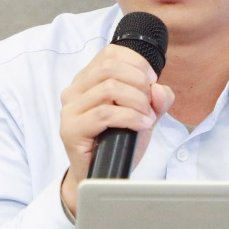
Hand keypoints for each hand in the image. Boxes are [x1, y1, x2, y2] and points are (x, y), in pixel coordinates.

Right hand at [59, 43, 173, 214]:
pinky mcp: (71, 129)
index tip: (152, 81)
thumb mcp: (146, 114)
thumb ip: (157, 99)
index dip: (137, 63)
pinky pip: (104, 113)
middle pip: (110, 68)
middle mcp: (75, 90)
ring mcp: (70, 109)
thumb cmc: (120, 142)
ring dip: (136, 101)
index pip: (111, 54)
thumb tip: (158, 89)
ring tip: (146, 116)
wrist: (104, 174)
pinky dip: (130, 117)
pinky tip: (142, 125)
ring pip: (109, 88)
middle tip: (150, 102)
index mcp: (88, 80)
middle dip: (139, 82)